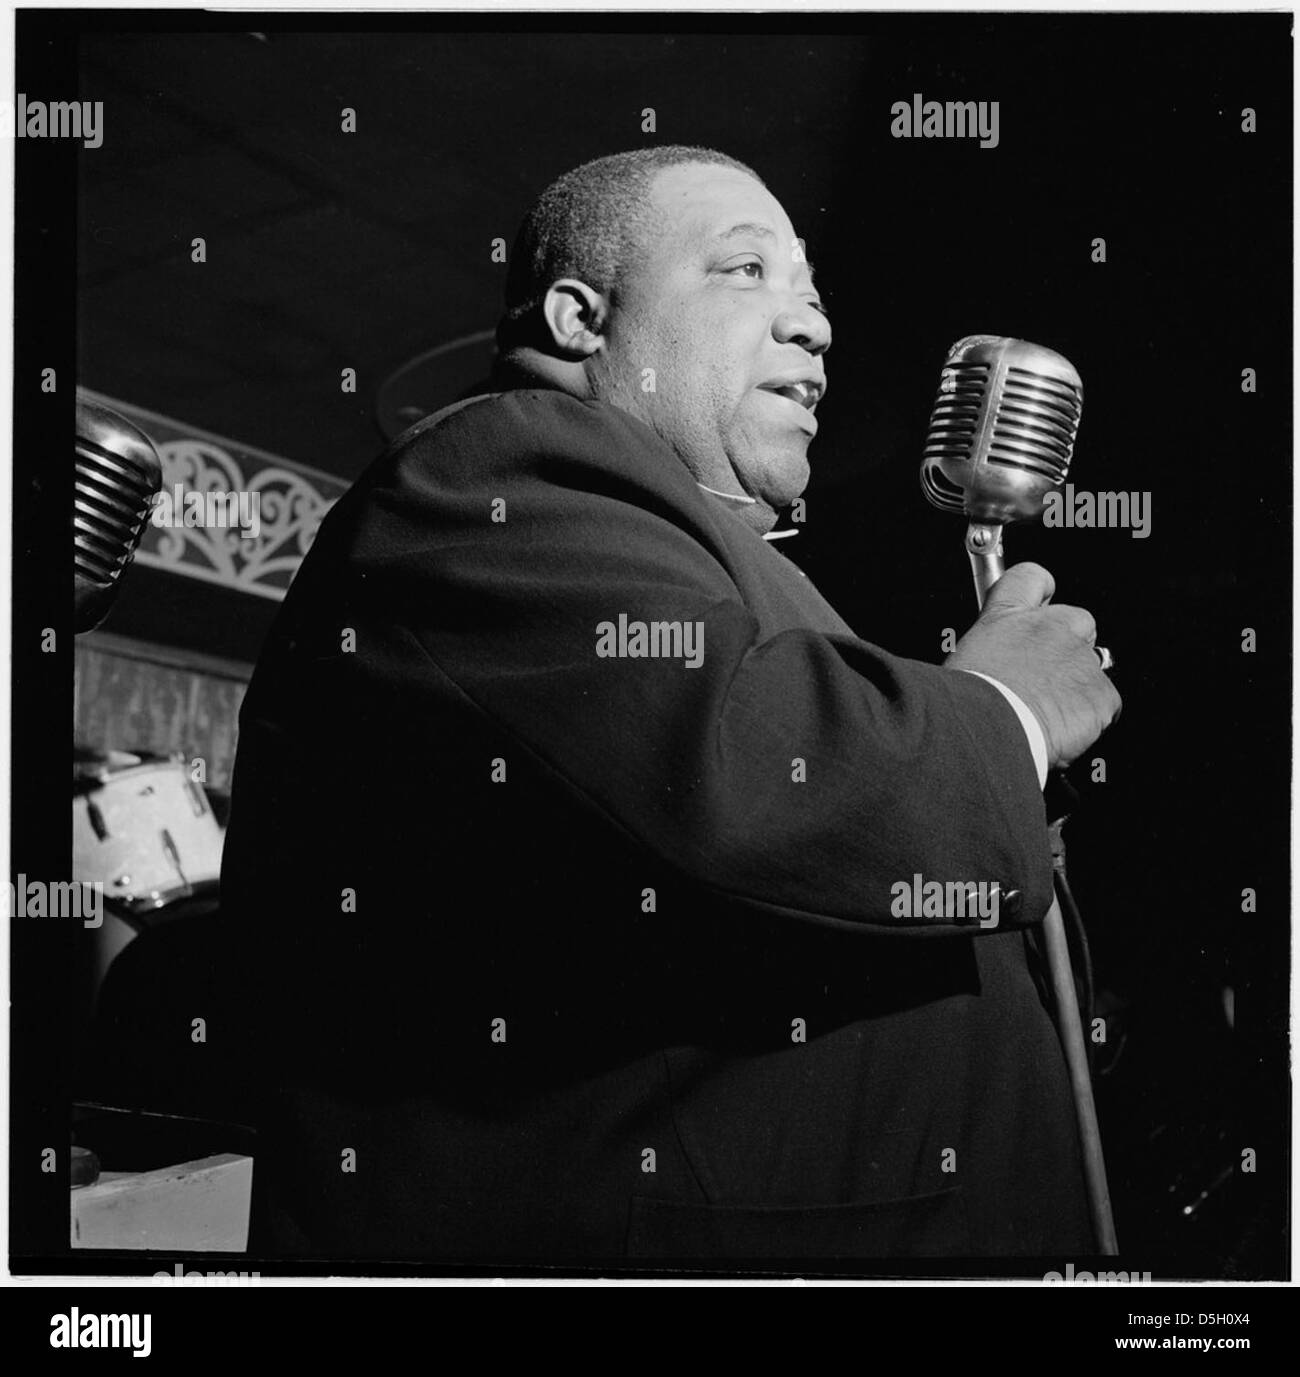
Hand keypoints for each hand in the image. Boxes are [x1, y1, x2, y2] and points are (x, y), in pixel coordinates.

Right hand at [945, 562, 1120, 768]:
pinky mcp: (1101, 693)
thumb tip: (996, 666)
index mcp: (1008, 616)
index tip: (1041, 603)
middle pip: (1078, 621)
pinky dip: (1090, 719)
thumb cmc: (967, 702)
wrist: (988, 732)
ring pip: (1091, 668)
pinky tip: (1062, 730)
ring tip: (1047, 714)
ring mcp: (1080, 659)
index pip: (1031, 578)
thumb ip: (991, 652)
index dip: (1040, 590)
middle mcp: (1049, 628)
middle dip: (1069, 645)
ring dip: (1075, 688)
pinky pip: (1105, 704)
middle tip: (1044, 678)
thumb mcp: (963, 661)